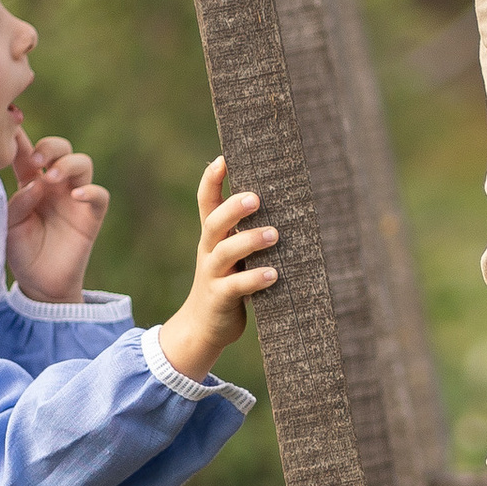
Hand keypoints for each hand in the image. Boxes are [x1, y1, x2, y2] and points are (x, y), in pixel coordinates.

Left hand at [4, 130, 109, 302]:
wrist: (40, 284)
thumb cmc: (21, 252)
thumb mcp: (8, 225)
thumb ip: (17, 202)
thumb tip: (35, 184)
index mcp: (30, 182)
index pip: (27, 153)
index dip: (20, 139)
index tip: (11, 127)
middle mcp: (54, 185)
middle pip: (60, 148)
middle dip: (49, 146)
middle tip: (35, 161)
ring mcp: (75, 198)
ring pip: (82, 163)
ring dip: (67, 164)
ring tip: (51, 178)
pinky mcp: (91, 216)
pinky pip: (99, 195)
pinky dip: (90, 191)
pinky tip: (75, 196)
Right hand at [156, 157, 278, 379]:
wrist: (203, 327)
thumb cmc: (228, 283)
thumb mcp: (232, 254)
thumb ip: (244, 232)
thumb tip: (283, 203)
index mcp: (212, 236)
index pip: (206, 202)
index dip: (211, 180)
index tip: (224, 158)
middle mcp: (208, 251)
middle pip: (214, 222)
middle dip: (234, 208)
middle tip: (257, 197)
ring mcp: (212, 274)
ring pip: (225, 252)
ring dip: (249, 241)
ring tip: (274, 234)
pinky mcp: (220, 298)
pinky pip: (236, 286)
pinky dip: (254, 279)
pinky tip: (273, 274)